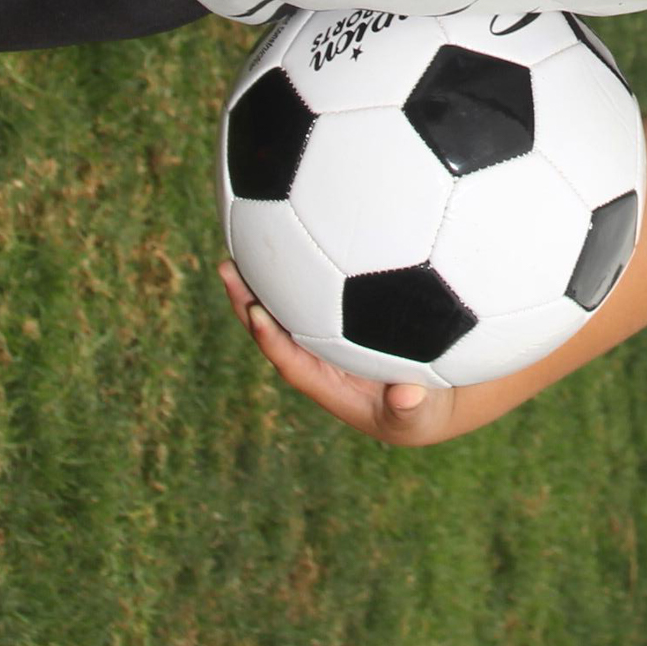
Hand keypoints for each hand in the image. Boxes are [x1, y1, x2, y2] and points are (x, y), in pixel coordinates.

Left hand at [218, 259, 463, 446]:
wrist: (421, 406)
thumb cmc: (419, 412)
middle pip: (274, 330)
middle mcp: (316, 360)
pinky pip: (307, 295)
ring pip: (283, 310)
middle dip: (247, 302)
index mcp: (327, 385)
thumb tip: (405, 397)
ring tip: (238, 240)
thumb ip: (410, 410)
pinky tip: (287, 229)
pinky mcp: (333, 321)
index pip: (291, 362)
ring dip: (260, 281)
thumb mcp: (418, 417)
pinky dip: (294, 270)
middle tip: (226, 268)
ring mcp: (323, 339)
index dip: (271, 340)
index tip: (255, 314)